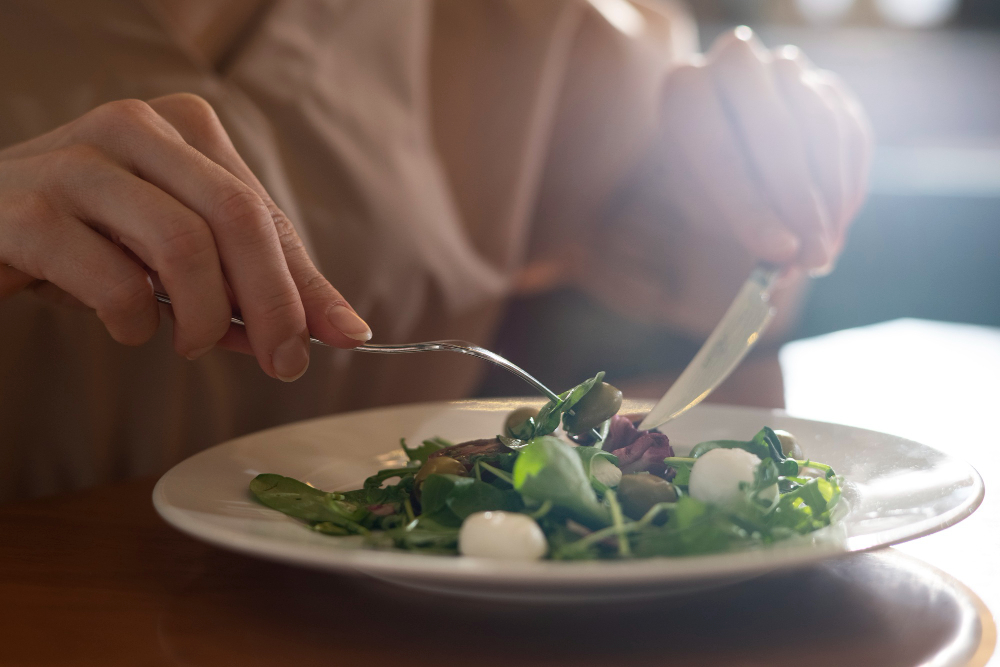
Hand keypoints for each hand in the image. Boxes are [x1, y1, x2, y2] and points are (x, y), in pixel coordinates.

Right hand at [0, 94, 370, 380]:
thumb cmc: (87, 240)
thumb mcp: (174, 253)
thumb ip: (247, 284)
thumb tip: (333, 330)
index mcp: (183, 130)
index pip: (264, 214)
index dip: (307, 282)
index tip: (344, 335)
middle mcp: (136, 129)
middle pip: (239, 218)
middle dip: (276, 303)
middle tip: (285, 362)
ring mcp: (79, 162)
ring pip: (185, 245)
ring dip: (205, 317)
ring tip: (191, 343)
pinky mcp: (29, 211)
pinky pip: (115, 281)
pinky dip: (136, 323)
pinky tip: (128, 328)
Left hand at [656, 27, 872, 271]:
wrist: (721, 157)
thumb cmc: (701, 189)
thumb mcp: (702, 208)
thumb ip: (739, 227)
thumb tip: (791, 256)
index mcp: (686, 89)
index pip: (718, 148)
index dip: (750, 206)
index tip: (777, 252)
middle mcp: (735, 63)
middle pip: (776, 130)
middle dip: (798, 203)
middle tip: (811, 257)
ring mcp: (785, 68)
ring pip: (822, 129)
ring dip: (828, 200)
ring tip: (821, 253)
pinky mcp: (827, 86)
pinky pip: (850, 135)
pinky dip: (847, 187)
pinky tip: (835, 228)